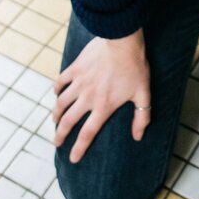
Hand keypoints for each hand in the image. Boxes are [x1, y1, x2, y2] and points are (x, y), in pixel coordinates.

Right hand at [52, 30, 150, 162]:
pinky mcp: (75, 68)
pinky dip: (56, 89)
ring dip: (56, 114)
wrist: (122, 39)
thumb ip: (141, 117)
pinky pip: (61, 81)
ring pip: (61, 103)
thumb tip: (138, 137)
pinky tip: (56, 93)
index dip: (78, 148)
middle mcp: (88, 97)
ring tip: (55, 121)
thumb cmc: (135, 66)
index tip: (72, 159)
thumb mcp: (143, 93)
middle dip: (60, 135)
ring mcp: (79, 82)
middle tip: (56, 142)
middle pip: (69, 121)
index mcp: (103, 106)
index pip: (87, 134)